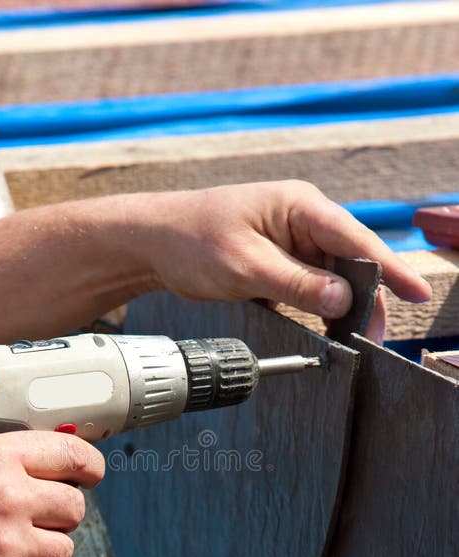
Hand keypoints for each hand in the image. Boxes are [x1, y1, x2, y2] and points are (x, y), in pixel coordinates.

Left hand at [134, 181, 431, 340]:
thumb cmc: (191, 241)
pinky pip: (309, 282)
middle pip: (349, 260)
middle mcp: (300, 218)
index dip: (390, 268)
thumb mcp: (246, 267)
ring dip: (340, 305)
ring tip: (352, 338)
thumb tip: (344, 301)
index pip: (356, 238)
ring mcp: (290, 238)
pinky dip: (317, 304)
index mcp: (299, 205)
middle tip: (374, 337)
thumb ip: (297, 284)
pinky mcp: (278, 258)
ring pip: (330, 275)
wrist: (151, 243)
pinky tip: (325, 326)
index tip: (416, 293)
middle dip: (365, 298)